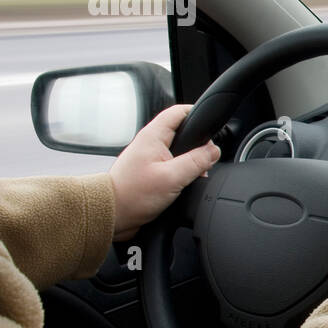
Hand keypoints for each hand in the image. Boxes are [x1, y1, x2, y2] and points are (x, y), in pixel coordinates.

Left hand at [109, 104, 221, 240]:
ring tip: (196, 174)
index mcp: (153, 136)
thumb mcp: (172, 177)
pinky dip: (183, 172)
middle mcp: (150, 144)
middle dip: (198, 143)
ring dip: (191, 160)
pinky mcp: (150, 172)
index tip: (212, 125)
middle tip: (207, 158)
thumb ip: (196, 161)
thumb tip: (214, 151)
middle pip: (182, 131)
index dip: (197, 113)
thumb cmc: (131, 196)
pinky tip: (185, 184)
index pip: (179, 112)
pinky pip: (173, 165)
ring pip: (179, 150)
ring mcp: (150, 158)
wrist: (112, 215)